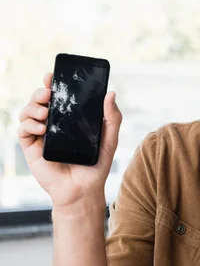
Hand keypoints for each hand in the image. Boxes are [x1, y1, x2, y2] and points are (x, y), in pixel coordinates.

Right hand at [17, 72, 122, 209]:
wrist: (84, 190)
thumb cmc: (96, 165)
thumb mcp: (109, 139)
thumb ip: (112, 117)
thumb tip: (111, 93)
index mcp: (70, 119)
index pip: (58, 97)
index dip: (52, 84)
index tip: (52, 75)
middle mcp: (53, 124)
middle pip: (39, 101)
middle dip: (40, 92)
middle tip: (48, 93)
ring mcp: (41, 136)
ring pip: (27, 112)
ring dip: (32, 107)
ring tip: (45, 111)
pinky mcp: (32, 148)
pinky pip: (22, 131)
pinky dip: (29, 125)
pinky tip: (42, 128)